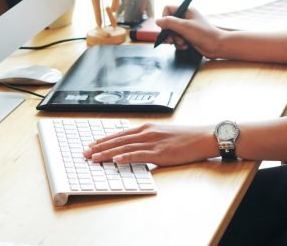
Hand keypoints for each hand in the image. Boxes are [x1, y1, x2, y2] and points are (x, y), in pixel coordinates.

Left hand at [84, 122, 216, 166]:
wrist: (202, 137)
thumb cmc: (184, 138)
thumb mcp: (162, 135)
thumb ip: (147, 140)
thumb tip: (133, 149)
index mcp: (147, 127)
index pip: (120, 134)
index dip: (104, 139)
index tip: (91, 144)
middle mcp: (147, 132)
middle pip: (118, 139)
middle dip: (100, 146)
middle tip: (85, 152)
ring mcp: (153, 142)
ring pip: (124, 147)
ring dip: (107, 153)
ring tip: (93, 157)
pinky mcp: (160, 152)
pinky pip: (139, 155)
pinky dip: (126, 157)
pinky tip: (115, 160)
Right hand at [156, 6, 224, 58]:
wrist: (217, 46)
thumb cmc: (204, 34)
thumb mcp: (184, 27)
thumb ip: (169, 23)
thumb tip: (157, 21)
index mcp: (186, 10)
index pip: (167, 9)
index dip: (165, 18)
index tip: (167, 28)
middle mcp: (185, 17)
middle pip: (168, 22)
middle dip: (169, 33)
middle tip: (172, 39)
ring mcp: (186, 27)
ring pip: (171, 32)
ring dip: (174, 40)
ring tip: (182, 43)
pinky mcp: (188, 36)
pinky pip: (176, 39)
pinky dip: (179, 44)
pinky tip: (185, 46)